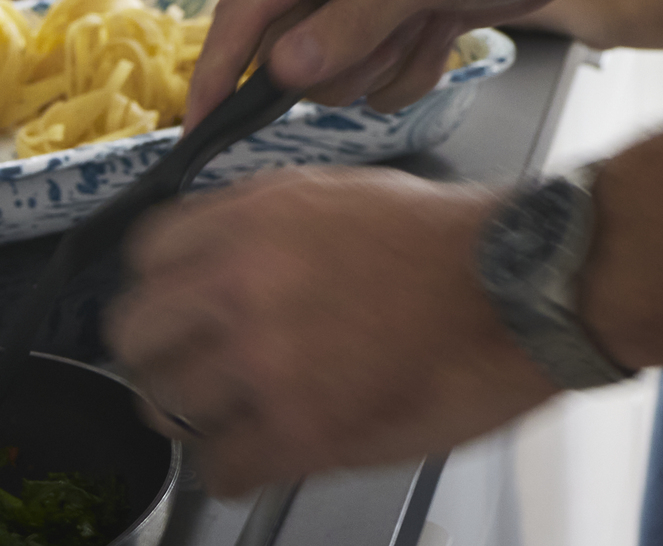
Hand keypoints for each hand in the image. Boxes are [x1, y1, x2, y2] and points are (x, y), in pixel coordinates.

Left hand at [108, 166, 553, 493]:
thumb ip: (268, 222)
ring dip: (198, 417)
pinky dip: (239, 468)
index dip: (164, 289)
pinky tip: (272, 450)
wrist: (526, 284)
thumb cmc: (454, 242)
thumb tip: (215, 257)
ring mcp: (267, 361)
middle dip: (161, 357)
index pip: (146, 256)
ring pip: (166, 408)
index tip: (182, 310)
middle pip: (135, 335)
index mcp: (258, 218)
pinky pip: (219, 469)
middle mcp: (246, 283)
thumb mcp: (346, 193)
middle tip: (194, 372)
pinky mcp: (301, 430)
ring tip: (238, 417)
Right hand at [183, 0, 603, 123]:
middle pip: (288, 54)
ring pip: (335, 77)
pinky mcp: (403, 26)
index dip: (218, 69)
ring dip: (383, 69)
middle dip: (341, 65)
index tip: (198, 126)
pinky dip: (413, 73)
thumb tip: (281, 71)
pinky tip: (446, 34)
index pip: (245, 10)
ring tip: (431, 23)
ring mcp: (369, 1)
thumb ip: (354, 22)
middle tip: (399, 32)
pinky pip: (380, 83)